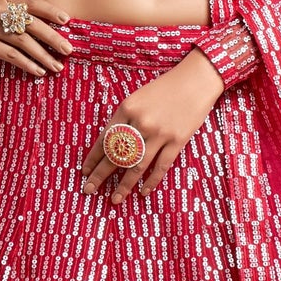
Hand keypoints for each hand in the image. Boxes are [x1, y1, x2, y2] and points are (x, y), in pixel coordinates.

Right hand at [0, 0, 73, 76]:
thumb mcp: (3, 30)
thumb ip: (22, 29)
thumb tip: (58, 41)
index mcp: (4, 0)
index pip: (32, 2)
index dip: (51, 11)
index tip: (68, 21)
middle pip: (31, 22)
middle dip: (52, 37)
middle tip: (68, 50)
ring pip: (23, 40)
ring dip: (43, 55)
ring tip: (57, 67)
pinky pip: (12, 54)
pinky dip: (28, 64)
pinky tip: (39, 72)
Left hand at [79, 49, 225, 203]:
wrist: (196, 80)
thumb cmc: (165, 88)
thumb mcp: (138, 97)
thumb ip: (125, 119)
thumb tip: (112, 146)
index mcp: (127, 108)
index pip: (104, 139)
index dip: (93, 157)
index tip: (85, 171)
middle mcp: (140, 122)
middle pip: (116, 155)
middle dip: (100, 175)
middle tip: (89, 190)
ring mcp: (159, 133)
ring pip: (136, 166)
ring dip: (124, 185)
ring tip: (114, 199)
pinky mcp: (177, 140)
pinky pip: (160, 166)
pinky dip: (151, 181)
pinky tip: (142, 192)